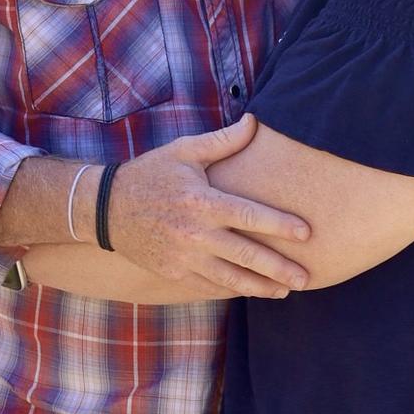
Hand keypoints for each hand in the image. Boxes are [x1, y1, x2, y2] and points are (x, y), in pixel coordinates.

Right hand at [104, 114, 310, 298]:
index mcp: (201, 201)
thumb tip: (254, 122)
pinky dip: (233, 290)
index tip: (306, 233)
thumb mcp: (184, 151)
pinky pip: (209, 286)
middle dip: (279, 269)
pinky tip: (251, 291)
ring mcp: (184, 258)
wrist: (107, 208)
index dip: (280, 225)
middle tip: (305, 277)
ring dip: (261, 287)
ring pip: (230, 279)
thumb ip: (223, 141)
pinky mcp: (174, 274)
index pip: (249, 216)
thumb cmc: (151, 173)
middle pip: (246, 256)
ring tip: (285, 290)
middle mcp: (195, 233)